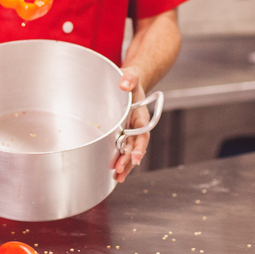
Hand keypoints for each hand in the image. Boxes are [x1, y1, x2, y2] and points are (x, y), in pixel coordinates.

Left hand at [112, 65, 148, 181]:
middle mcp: (136, 126)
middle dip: (129, 160)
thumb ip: (129, 78)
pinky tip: (112, 172)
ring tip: (117, 178)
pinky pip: (121, 148)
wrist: (129, 82)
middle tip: (120, 171)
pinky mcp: (120, 132)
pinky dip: (118, 160)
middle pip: (135, 146)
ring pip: (128, 150)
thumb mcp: (131, 75)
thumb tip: (124, 83)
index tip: (135, 157)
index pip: (142, 132)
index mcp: (141, 115)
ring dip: (124, 165)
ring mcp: (129, 130)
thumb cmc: (130, 80)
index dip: (139, 146)